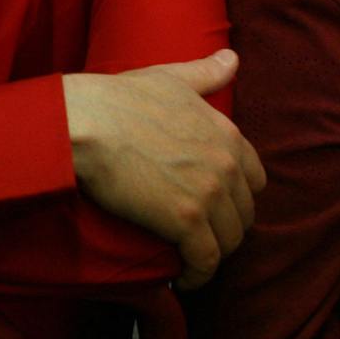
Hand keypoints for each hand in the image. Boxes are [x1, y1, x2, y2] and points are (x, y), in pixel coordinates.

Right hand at [64, 49, 265, 289]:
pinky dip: (198, 275)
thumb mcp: (169, 78)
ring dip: (212, 254)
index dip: (237, 196)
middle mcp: (226, 165)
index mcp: (227, 134)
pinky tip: (185, 280)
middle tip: (199, 235)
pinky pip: (205, 261)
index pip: (255, 178)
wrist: (85, 123)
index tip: (215, 206)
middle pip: (244, 214)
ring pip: (229, 241)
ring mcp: (209, 195)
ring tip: (190, 258)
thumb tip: (232, 58)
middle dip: (226, 227)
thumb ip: (205, 73)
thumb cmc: (118, 98)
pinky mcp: (185, 222)